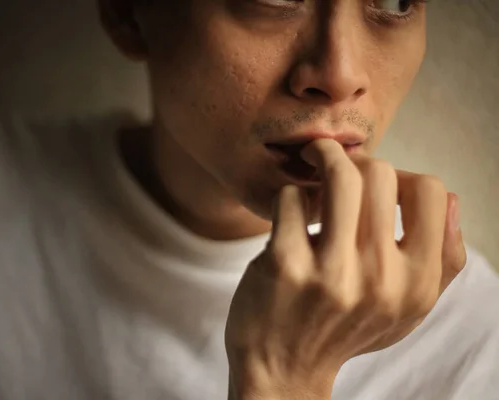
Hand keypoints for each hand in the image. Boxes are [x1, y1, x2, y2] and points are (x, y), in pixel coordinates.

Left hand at [225, 139, 466, 399]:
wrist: (283, 368)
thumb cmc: (345, 328)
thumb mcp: (407, 308)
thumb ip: (441, 259)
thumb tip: (450, 199)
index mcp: (415, 283)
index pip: (433, 192)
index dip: (405, 176)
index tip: (379, 181)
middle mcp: (378, 278)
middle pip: (382, 174)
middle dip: (358, 160)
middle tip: (338, 166)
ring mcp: (329, 271)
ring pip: (339, 175)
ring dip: (323, 154)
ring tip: (314, 155)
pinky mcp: (283, 263)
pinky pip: (291, 198)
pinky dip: (289, 194)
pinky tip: (288, 210)